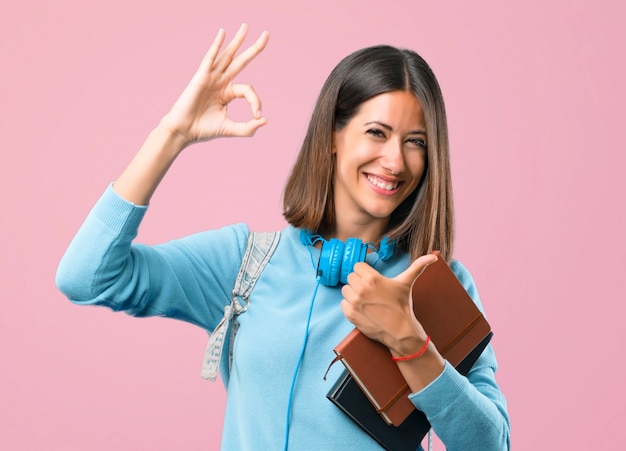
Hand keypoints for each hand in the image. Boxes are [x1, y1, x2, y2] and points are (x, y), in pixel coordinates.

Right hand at [160, 24, 268, 146]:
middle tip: (267, 34)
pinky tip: (222, 32)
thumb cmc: (203, 130)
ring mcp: (211, 77)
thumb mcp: (230, 129)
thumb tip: (265, 120)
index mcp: (227, 93)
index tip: (257, 116)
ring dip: (238, 40)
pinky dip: (216, 45)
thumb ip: (248, 128)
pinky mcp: (201, 77)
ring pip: (227, 55)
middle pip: (241, 61)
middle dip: (254, 48)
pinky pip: (210, 58)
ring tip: (246, 26)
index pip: (248, 90)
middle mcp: (220, 81)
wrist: (184, 131)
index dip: (256, 102)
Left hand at [340, 254, 437, 354]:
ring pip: (346, 290)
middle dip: (359, 282)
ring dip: (353, 294)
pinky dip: (350, 306)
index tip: (372, 280)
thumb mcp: (407, 283)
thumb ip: (418, 266)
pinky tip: (362, 309)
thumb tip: (434, 256)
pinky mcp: (350, 314)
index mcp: (372, 278)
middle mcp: (361, 288)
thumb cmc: (403, 306)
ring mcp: (354, 302)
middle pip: (351, 277)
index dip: (365, 272)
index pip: (357, 266)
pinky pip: (343, 303)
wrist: (400, 331)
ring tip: (367, 300)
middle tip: (371, 291)